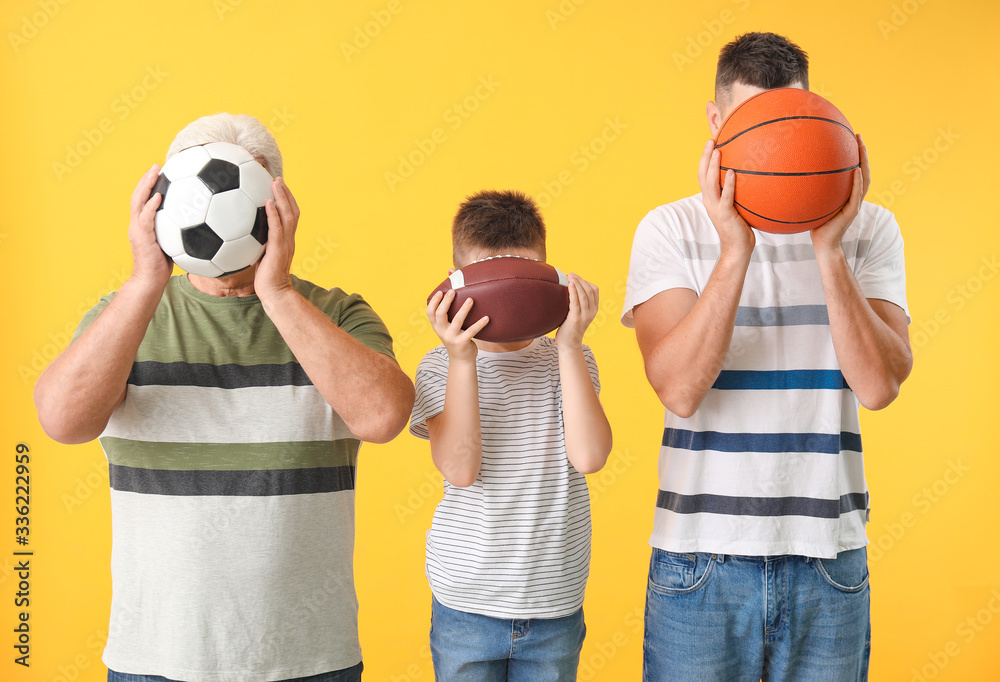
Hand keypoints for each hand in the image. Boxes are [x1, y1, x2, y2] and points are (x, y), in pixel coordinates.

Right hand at [128, 164, 171, 291]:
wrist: (150, 281)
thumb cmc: (163, 266)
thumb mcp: (173, 246)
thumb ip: (180, 233)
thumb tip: (202, 226)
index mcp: (143, 225)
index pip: (144, 200)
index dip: (150, 185)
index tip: (160, 173)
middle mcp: (137, 224)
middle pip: (138, 196)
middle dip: (146, 179)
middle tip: (157, 165)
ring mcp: (137, 230)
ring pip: (138, 202)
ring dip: (146, 185)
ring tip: (155, 172)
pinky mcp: (141, 237)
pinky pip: (145, 218)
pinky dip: (151, 206)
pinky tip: (159, 196)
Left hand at [255, 177, 299, 302]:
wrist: (274, 293)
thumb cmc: (265, 278)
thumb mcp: (261, 256)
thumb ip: (257, 244)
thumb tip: (241, 234)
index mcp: (286, 240)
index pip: (290, 216)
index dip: (286, 201)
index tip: (278, 187)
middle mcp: (289, 238)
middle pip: (293, 211)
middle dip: (286, 193)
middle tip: (277, 179)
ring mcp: (285, 243)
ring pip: (288, 215)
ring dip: (282, 197)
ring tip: (276, 183)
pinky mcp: (278, 248)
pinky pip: (277, 227)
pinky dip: (274, 213)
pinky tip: (268, 202)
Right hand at [427, 290, 488, 362]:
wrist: (461, 360)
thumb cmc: (455, 339)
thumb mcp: (446, 329)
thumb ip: (446, 318)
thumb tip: (453, 296)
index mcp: (437, 327)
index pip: (430, 313)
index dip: (434, 302)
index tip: (440, 292)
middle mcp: (442, 332)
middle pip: (441, 314)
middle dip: (447, 301)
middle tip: (453, 291)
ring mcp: (452, 338)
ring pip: (457, 321)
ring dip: (464, 309)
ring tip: (470, 300)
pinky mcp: (462, 343)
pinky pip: (472, 331)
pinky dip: (480, 324)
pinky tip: (486, 318)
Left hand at [555, 274, 598, 349]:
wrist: (569, 344)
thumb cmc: (570, 328)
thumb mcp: (578, 313)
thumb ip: (578, 303)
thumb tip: (569, 288)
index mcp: (594, 309)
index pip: (595, 290)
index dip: (585, 281)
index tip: (576, 276)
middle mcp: (592, 311)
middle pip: (589, 290)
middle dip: (580, 280)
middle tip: (571, 274)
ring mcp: (585, 315)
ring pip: (584, 295)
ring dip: (576, 283)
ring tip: (569, 276)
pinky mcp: (576, 318)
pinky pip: (576, 302)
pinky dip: (573, 292)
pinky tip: (569, 285)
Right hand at [698, 139, 754, 256]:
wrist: (737, 248)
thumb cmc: (740, 228)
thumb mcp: (738, 206)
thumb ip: (739, 192)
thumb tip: (752, 177)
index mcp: (710, 198)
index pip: (703, 175)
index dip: (704, 159)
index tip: (710, 143)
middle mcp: (709, 201)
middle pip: (702, 175)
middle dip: (705, 157)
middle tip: (710, 140)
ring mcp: (715, 208)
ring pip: (710, 184)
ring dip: (713, 167)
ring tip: (717, 151)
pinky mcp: (725, 215)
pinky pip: (726, 197)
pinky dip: (729, 184)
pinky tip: (734, 173)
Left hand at [812, 134, 869, 255]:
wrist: (823, 244)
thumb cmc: (815, 225)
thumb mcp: (811, 204)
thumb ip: (807, 190)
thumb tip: (789, 175)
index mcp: (846, 193)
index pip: (854, 170)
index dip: (855, 154)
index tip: (850, 137)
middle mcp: (853, 196)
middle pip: (863, 170)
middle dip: (862, 152)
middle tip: (858, 135)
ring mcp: (855, 203)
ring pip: (865, 179)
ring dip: (864, 162)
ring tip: (861, 147)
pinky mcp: (852, 212)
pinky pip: (856, 194)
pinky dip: (857, 182)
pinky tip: (856, 170)